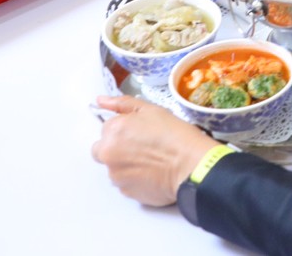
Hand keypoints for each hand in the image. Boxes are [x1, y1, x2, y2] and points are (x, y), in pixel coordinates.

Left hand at [91, 95, 216, 205]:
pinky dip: (134, 178)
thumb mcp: (151, 110)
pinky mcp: (126, 192)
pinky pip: (125, 182)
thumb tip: (101, 100)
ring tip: (150, 161)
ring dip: (125, 163)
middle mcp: (108, 155)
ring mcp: (116, 176)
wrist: (191, 166)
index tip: (140, 131)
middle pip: (103, 149)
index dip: (124, 128)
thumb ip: (122, 104)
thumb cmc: (174, 135)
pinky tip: (152, 173)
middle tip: (141, 146)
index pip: (107, 127)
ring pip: (114, 167)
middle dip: (117, 147)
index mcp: (112, 131)